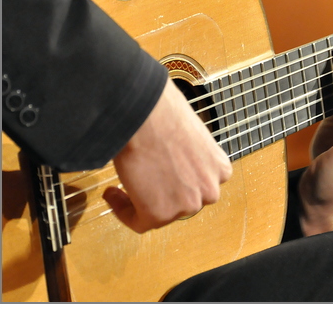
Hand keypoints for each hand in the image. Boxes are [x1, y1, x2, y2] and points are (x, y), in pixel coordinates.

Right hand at [103, 77, 232, 232]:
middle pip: (182, 201)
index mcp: (220, 169)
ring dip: (140, 201)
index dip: (177, 182)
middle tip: (142, 181)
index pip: (199, 186)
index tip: (160, 176)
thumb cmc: (164, 111)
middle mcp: (209, 190)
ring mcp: (186, 205)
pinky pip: (137, 221)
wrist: (145, 113)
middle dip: (162, 192)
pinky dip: (122, 209)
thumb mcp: (192, 135)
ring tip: (122, 184)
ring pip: (160, 212)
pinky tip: (112, 192)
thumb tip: (173, 159)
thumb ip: (189, 156)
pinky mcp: (158, 214)